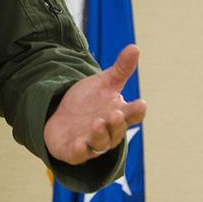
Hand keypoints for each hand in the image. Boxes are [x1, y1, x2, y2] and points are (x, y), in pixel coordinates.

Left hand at [43, 45, 145, 164]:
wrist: (61, 118)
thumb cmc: (88, 103)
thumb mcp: (103, 84)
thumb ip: (120, 70)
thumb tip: (135, 47)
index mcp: (118, 114)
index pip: (132, 115)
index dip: (136, 111)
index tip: (141, 103)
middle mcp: (108, 132)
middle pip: (117, 131)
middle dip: (117, 123)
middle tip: (115, 113)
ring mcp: (91, 143)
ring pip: (100, 143)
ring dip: (100, 134)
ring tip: (98, 123)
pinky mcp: (74, 152)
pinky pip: (79, 154)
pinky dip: (80, 150)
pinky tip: (79, 143)